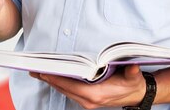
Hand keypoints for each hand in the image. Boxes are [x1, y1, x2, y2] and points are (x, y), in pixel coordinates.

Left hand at [30, 65, 146, 108]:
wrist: (137, 94)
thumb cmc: (132, 84)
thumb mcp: (133, 77)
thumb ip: (132, 73)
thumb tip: (133, 67)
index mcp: (96, 95)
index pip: (70, 86)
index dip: (56, 79)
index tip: (43, 71)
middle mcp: (88, 100)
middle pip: (63, 88)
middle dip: (48, 78)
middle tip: (33, 68)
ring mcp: (86, 101)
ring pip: (64, 90)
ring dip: (51, 81)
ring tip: (37, 71)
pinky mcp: (85, 99)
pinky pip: (68, 91)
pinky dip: (58, 83)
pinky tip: (50, 76)